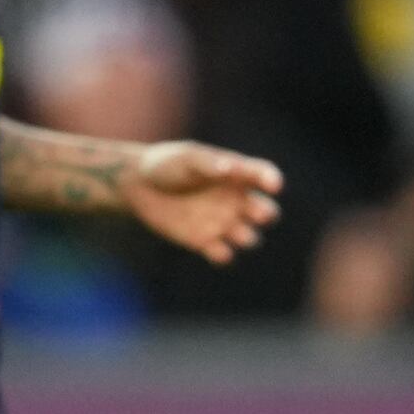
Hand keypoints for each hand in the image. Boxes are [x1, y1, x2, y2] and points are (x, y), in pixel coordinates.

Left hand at [121, 139, 285, 261]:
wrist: (139, 185)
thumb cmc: (166, 164)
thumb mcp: (187, 158)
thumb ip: (208, 163)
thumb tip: (228, 169)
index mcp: (236, 174)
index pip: (262, 175)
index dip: (272, 180)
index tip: (274, 185)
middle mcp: (235, 200)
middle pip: (265, 213)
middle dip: (266, 214)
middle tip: (257, 213)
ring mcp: (222, 222)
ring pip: (249, 238)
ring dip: (247, 238)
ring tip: (234, 230)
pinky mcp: (204, 241)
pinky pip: (224, 255)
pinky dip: (224, 255)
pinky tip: (214, 248)